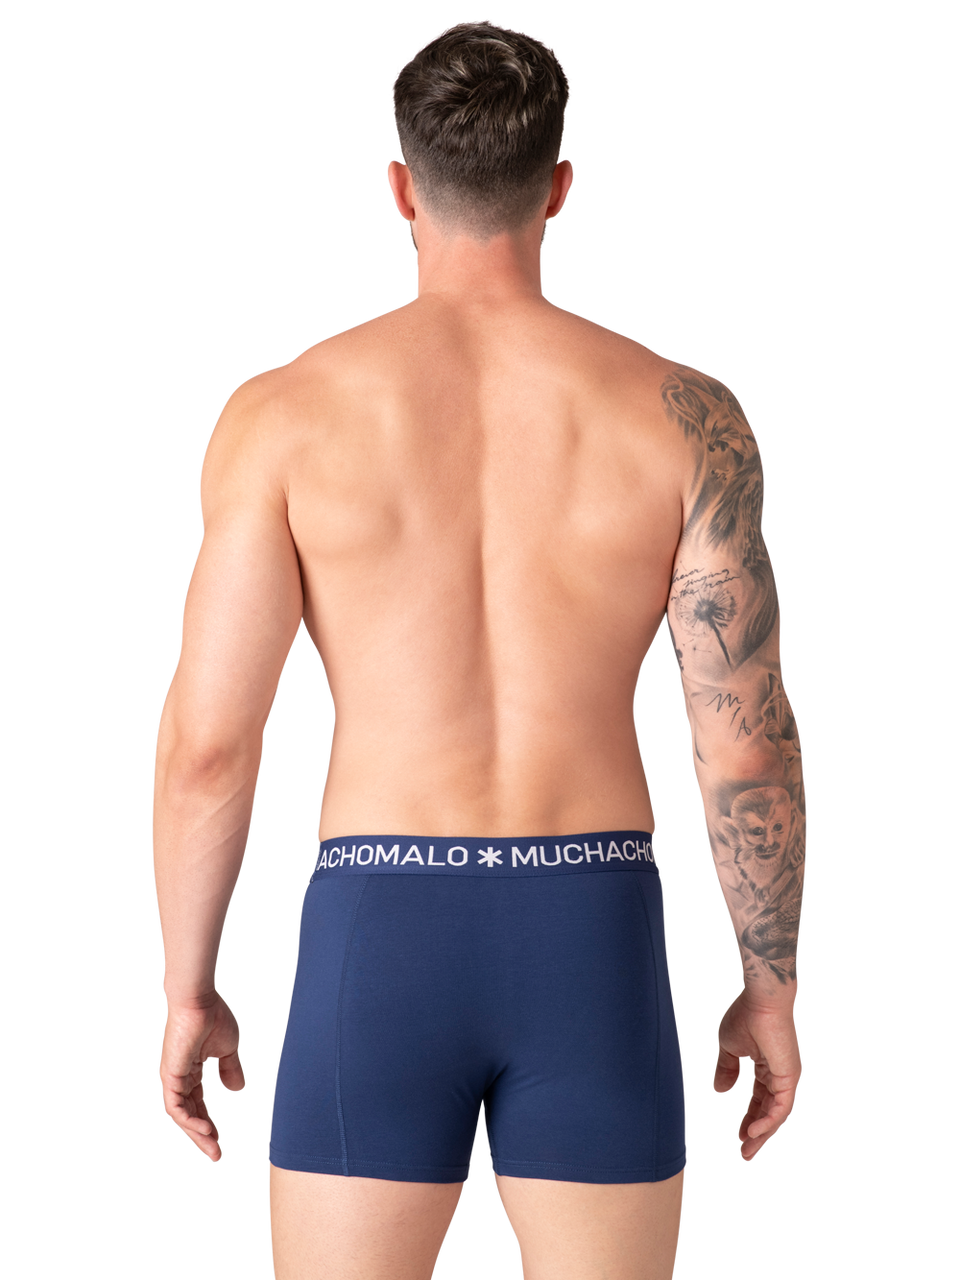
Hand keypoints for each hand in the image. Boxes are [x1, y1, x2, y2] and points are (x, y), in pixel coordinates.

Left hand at [157, 990, 246, 1164]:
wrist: (200, 999)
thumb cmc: (214, 1016)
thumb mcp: (229, 1049)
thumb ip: (231, 1070)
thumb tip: (237, 1091)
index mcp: (190, 1072)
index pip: (198, 1107)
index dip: (209, 1127)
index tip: (220, 1146)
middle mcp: (178, 1079)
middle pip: (189, 1117)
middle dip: (202, 1139)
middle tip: (216, 1158)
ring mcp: (172, 1078)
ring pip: (181, 1117)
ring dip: (197, 1135)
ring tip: (213, 1150)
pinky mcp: (170, 1076)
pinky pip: (177, 1107)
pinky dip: (190, 1122)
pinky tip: (205, 1132)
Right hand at [712, 989, 802, 1163]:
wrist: (760, 999)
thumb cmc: (745, 1015)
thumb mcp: (729, 1048)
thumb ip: (725, 1070)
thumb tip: (720, 1092)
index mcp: (766, 1068)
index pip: (758, 1101)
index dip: (748, 1120)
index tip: (738, 1139)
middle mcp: (780, 1076)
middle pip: (769, 1113)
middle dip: (756, 1135)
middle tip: (745, 1155)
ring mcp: (787, 1077)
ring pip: (777, 1115)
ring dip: (762, 1134)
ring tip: (747, 1150)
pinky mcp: (790, 1076)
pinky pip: (781, 1106)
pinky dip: (768, 1121)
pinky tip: (753, 1132)